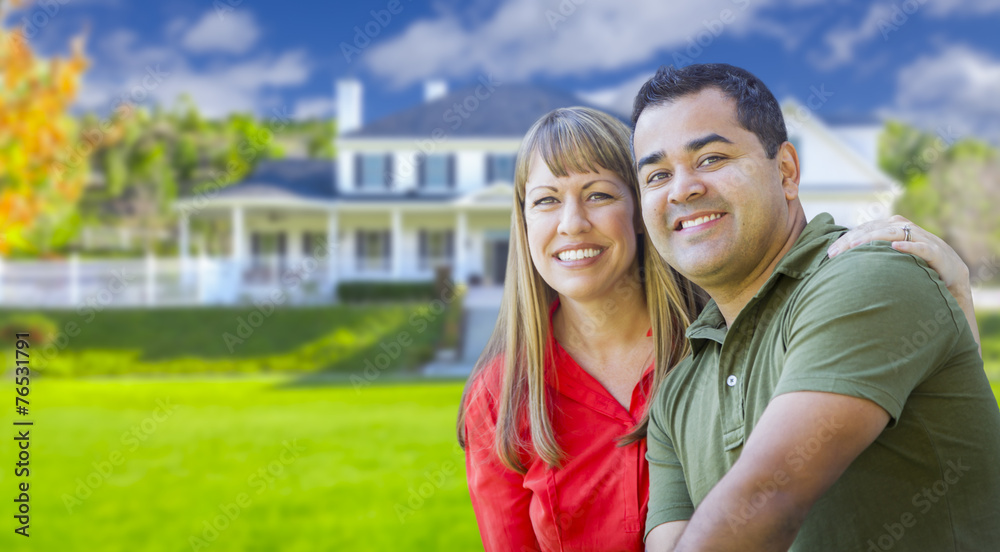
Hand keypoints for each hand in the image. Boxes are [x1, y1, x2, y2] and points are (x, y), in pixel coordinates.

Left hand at [826, 215, 969, 294]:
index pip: (864, 229)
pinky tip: (895, 247)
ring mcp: (920, 237)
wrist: (949, 272)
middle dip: (852, 241)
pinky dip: (908, 246)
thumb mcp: (890, 255)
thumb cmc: (914, 263)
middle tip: (835, 254)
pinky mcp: (934, 250)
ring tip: (854, 247)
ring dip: (872, 239)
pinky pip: (920, 247)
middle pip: (873, 230)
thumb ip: (871, 252)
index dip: (846, 239)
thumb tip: (840, 260)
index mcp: (891, 225)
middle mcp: (904, 227)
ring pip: (892, 234)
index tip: (829, 254)